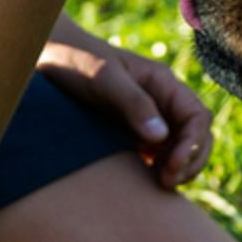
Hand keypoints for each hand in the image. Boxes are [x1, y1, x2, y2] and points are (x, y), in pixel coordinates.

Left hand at [38, 20, 212, 188]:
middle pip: (197, 135)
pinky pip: (157, 154)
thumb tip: (161, 136)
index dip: (193, 144)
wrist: (45, 56)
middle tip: (167, 182)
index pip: (197, 116)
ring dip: (179, 168)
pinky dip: (159, 169)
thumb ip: (134, 104)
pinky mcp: (131, 132)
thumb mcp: (104, 79)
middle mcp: (161, 101)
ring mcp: (148, 117)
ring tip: (160, 184)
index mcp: (162, 83)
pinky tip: (145, 181)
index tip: (173, 165)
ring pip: (180, 147)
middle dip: (191, 160)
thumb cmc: (74, 60)